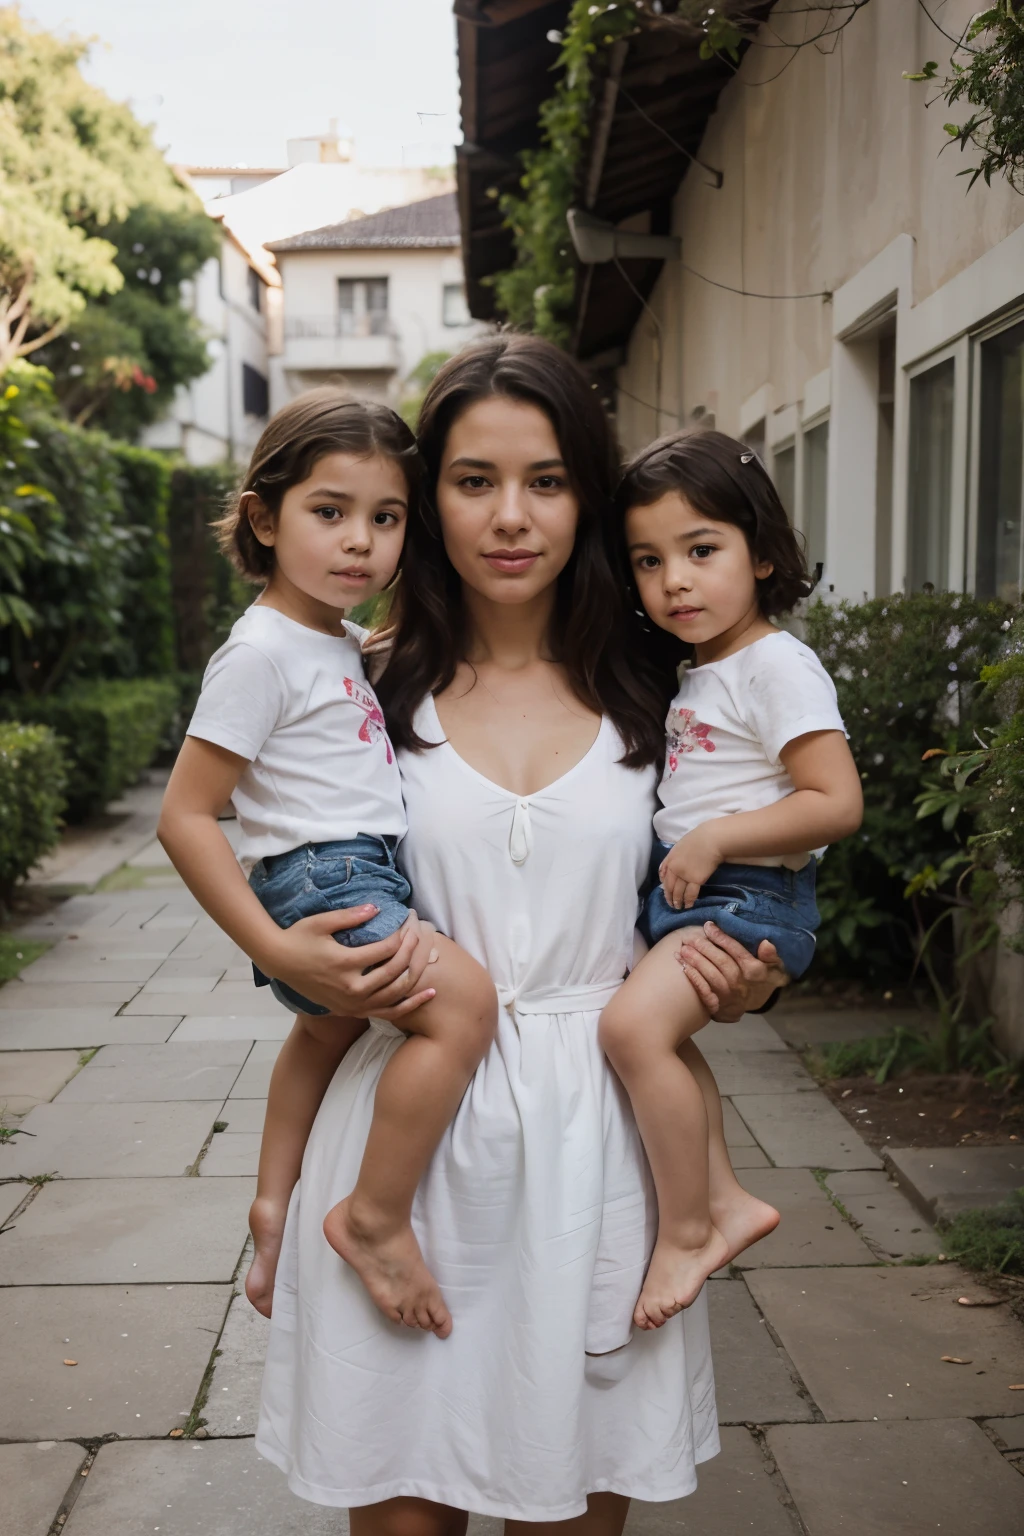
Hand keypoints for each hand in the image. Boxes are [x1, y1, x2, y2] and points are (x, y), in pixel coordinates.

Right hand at [268, 907, 436, 1020]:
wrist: (279, 962)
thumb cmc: (299, 937)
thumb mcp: (321, 922)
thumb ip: (350, 916)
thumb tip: (377, 908)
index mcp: (344, 964)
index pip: (385, 950)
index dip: (402, 935)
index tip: (409, 923)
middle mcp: (350, 988)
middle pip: (394, 971)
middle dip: (411, 951)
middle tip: (420, 934)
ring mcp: (351, 1003)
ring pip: (394, 995)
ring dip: (415, 977)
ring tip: (430, 960)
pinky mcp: (351, 1010)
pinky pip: (386, 1012)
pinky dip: (408, 1005)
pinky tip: (427, 995)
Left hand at [659, 827, 721, 910]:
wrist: (711, 840)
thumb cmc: (697, 839)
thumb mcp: (679, 846)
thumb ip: (671, 858)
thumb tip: (665, 870)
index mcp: (670, 860)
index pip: (664, 878)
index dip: (665, 888)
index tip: (666, 893)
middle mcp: (675, 870)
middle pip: (670, 887)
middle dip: (670, 897)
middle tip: (671, 904)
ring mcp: (685, 875)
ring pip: (679, 892)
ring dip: (678, 901)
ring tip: (679, 907)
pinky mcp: (697, 880)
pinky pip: (691, 893)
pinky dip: (689, 901)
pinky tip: (688, 905)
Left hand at [675, 924, 788, 1019]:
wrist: (750, 1004)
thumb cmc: (759, 978)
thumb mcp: (773, 966)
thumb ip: (770, 955)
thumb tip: (765, 943)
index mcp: (754, 971)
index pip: (738, 952)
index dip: (722, 938)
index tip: (708, 926)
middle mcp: (741, 983)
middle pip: (722, 963)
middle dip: (705, 948)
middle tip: (690, 937)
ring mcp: (728, 995)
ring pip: (711, 976)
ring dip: (696, 962)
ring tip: (683, 949)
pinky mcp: (717, 1005)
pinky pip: (704, 991)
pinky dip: (693, 978)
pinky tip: (682, 966)